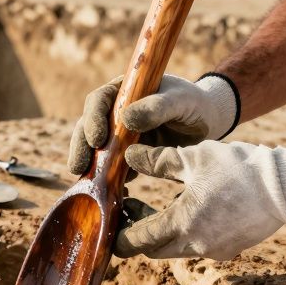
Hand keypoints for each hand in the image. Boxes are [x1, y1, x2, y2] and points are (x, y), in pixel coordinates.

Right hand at [67, 73, 237, 175]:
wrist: (207, 122)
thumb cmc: (192, 103)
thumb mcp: (179, 100)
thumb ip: (156, 107)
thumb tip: (126, 119)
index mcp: (123, 91)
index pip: (99, 101)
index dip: (93, 119)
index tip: (98, 139)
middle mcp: (115, 112)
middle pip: (88, 127)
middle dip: (81, 147)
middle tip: (78, 167)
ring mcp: (119, 135)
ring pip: (96, 149)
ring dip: (88, 166)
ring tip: (84, 182)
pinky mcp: (127, 156)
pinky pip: (112, 168)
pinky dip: (108, 180)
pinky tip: (109, 193)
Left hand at [115, 140, 285, 259]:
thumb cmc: (239, 167)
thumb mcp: (193, 157)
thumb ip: (157, 160)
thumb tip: (128, 155)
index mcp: (182, 223)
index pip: (135, 241)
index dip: (118, 229)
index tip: (114, 209)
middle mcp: (195, 245)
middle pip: (152, 248)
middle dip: (136, 231)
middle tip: (128, 205)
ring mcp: (214, 250)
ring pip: (174, 247)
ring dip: (160, 230)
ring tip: (152, 203)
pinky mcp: (229, 249)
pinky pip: (196, 245)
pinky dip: (183, 231)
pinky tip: (185, 207)